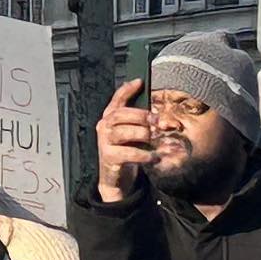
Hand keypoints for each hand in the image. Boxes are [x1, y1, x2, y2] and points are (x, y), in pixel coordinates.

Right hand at [92, 80, 151, 206]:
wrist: (115, 178)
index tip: (140, 81)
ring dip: (142, 134)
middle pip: (120, 114)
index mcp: (109, 118)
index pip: (116, 100)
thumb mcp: (131, 133)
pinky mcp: (109, 157)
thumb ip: (138, 121)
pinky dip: (143, 154)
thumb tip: (155, 112)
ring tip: (154, 138)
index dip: (127, 89)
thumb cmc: (125, 151)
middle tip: (156, 120)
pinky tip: (153, 156)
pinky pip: (128, 153)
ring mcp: (105, 142)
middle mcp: (104, 127)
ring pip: (123, 132)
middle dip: (140, 115)